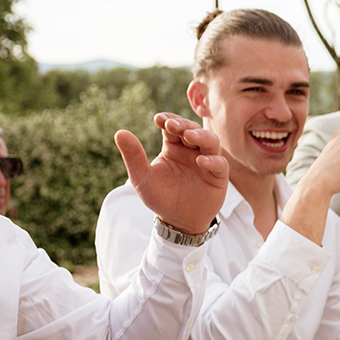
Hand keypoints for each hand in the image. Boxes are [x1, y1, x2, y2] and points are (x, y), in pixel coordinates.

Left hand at [116, 113, 228, 235]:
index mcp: (173, 147)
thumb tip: (120, 132)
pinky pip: (219, 164)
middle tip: (172, 125)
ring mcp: (207, 162)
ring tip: (189, 136)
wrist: (177, 221)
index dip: (168, 120)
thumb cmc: (160, 197)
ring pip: (210, 141)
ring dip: (201, 136)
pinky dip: (212, 161)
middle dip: (183, 125)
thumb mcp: (142, 177)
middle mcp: (192, 151)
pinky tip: (200, 161)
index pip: (173, 127)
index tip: (159, 119)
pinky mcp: (218, 176)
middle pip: (192, 129)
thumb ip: (133, 156)